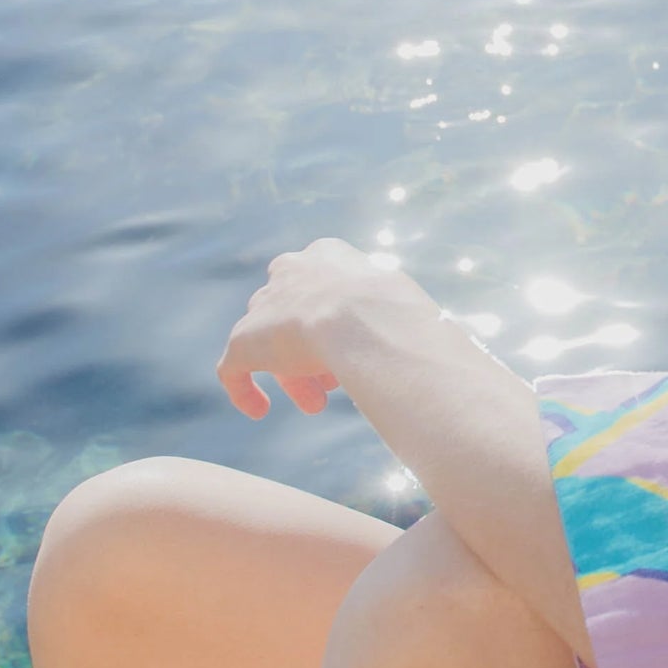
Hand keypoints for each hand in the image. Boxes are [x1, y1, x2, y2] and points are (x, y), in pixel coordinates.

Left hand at [216, 238, 430, 419]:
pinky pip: (234, 368)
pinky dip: (244, 389)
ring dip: (292, 374)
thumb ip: (398, 320)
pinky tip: (258, 411)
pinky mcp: (243, 340)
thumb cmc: (396, 313)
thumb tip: (433, 347)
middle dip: (314, 351)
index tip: (352, 350)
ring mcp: (264, 306)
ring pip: (271, 342)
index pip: (322, 286)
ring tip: (315, 405)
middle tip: (334, 384)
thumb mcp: (405, 307)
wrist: (360, 315)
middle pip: (293, 314)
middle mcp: (291, 272)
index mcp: (327, 256)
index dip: (336, 322)